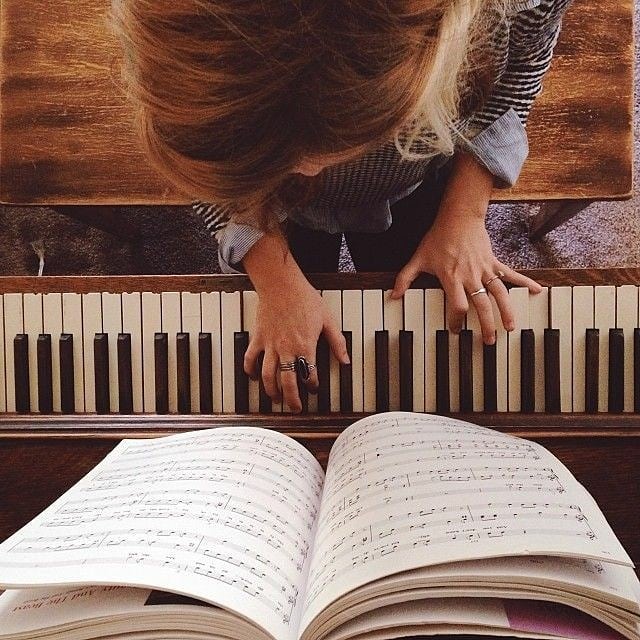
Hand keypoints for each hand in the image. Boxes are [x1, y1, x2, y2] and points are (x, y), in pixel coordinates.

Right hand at [242, 234, 348, 411]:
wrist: (281, 284)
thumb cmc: (304, 298)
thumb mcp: (328, 319)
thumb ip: (336, 342)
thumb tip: (345, 359)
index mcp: (305, 346)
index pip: (310, 374)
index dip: (314, 385)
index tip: (315, 388)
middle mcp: (287, 349)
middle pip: (288, 382)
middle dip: (292, 399)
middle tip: (295, 408)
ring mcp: (270, 345)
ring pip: (268, 376)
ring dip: (271, 391)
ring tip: (276, 399)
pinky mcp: (258, 338)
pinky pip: (250, 359)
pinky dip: (250, 371)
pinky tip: (254, 377)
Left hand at [391, 152, 540, 342]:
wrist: (458, 217)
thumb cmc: (438, 238)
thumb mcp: (418, 258)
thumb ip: (405, 278)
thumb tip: (393, 295)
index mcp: (452, 278)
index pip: (457, 305)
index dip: (456, 320)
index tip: (456, 331)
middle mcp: (470, 276)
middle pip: (481, 304)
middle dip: (485, 324)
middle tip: (488, 341)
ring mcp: (485, 269)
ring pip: (499, 293)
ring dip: (506, 310)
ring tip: (511, 327)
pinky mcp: (494, 262)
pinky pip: (511, 274)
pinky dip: (525, 282)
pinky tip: (537, 291)